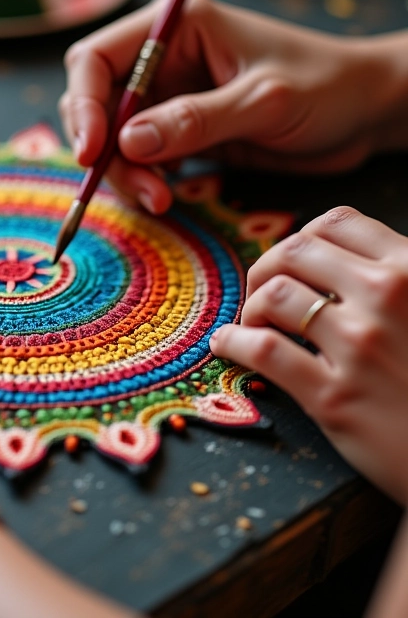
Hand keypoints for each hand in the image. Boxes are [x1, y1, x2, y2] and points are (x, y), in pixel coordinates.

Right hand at [59, 0, 407, 212]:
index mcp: (176, 28)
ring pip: (115, 138)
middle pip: (97, 103)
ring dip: (126, 174)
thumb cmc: (326, 86)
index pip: (96, 59)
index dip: (83, 104)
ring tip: (161, 200)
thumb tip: (128, 143)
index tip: (92, 151)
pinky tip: (166, 195)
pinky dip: (143, 181)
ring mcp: (169, 97)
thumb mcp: (263, 101)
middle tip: (141, 189)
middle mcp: (162, 60)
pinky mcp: (181, 131)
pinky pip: (140, 158)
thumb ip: (195, 120)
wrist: (363, 113)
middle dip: (106, 151)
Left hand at [210, 206, 407, 504]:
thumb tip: (334, 260)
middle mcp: (387, 297)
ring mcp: (359, 346)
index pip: (336, 222)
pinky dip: (233, 343)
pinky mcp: (333, 395)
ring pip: (274, 295)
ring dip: (252, 307)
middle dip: (266, 267)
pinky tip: (226, 345)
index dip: (303, 240)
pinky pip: (262, 350)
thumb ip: (395, 281)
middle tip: (262, 293)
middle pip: (294, 251)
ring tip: (255, 324)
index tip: (293, 264)